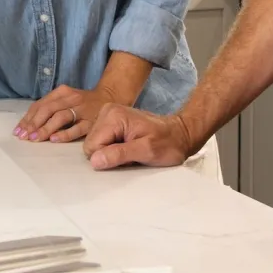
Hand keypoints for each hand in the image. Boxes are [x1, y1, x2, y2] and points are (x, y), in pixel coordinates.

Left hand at [15, 85, 117, 142]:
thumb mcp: (66, 98)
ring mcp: (82, 110)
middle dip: (34, 123)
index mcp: (62, 92)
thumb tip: (28, 123)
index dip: (28, 118)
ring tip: (34, 139)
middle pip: (48, 110)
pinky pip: (77, 128)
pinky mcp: (92, 122)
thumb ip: (50, 107)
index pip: (41, 105)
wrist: (110, 97)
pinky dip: (64, 133)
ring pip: (60, 117)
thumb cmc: (83, 102)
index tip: (18, 130)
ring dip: (45, 128)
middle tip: (24, 136)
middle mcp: (71, 99)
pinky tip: (54, 139)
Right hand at [81, 104, 197, 169]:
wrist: (180, 134)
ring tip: (131, 149)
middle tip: (131, 153)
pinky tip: (127, 146)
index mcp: (113, 116)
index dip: (107, 157)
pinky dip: (113, 148)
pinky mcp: (111, 122)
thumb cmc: (168, 143)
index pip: (92, 146)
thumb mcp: (147, 151)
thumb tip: (95, 161)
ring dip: (111, 152)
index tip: (128, 156)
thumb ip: (119, 154)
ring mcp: (108, 115)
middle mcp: (107, 112)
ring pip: (95, 143)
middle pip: (91, 144)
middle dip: (108, 154)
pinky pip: (102, 141)